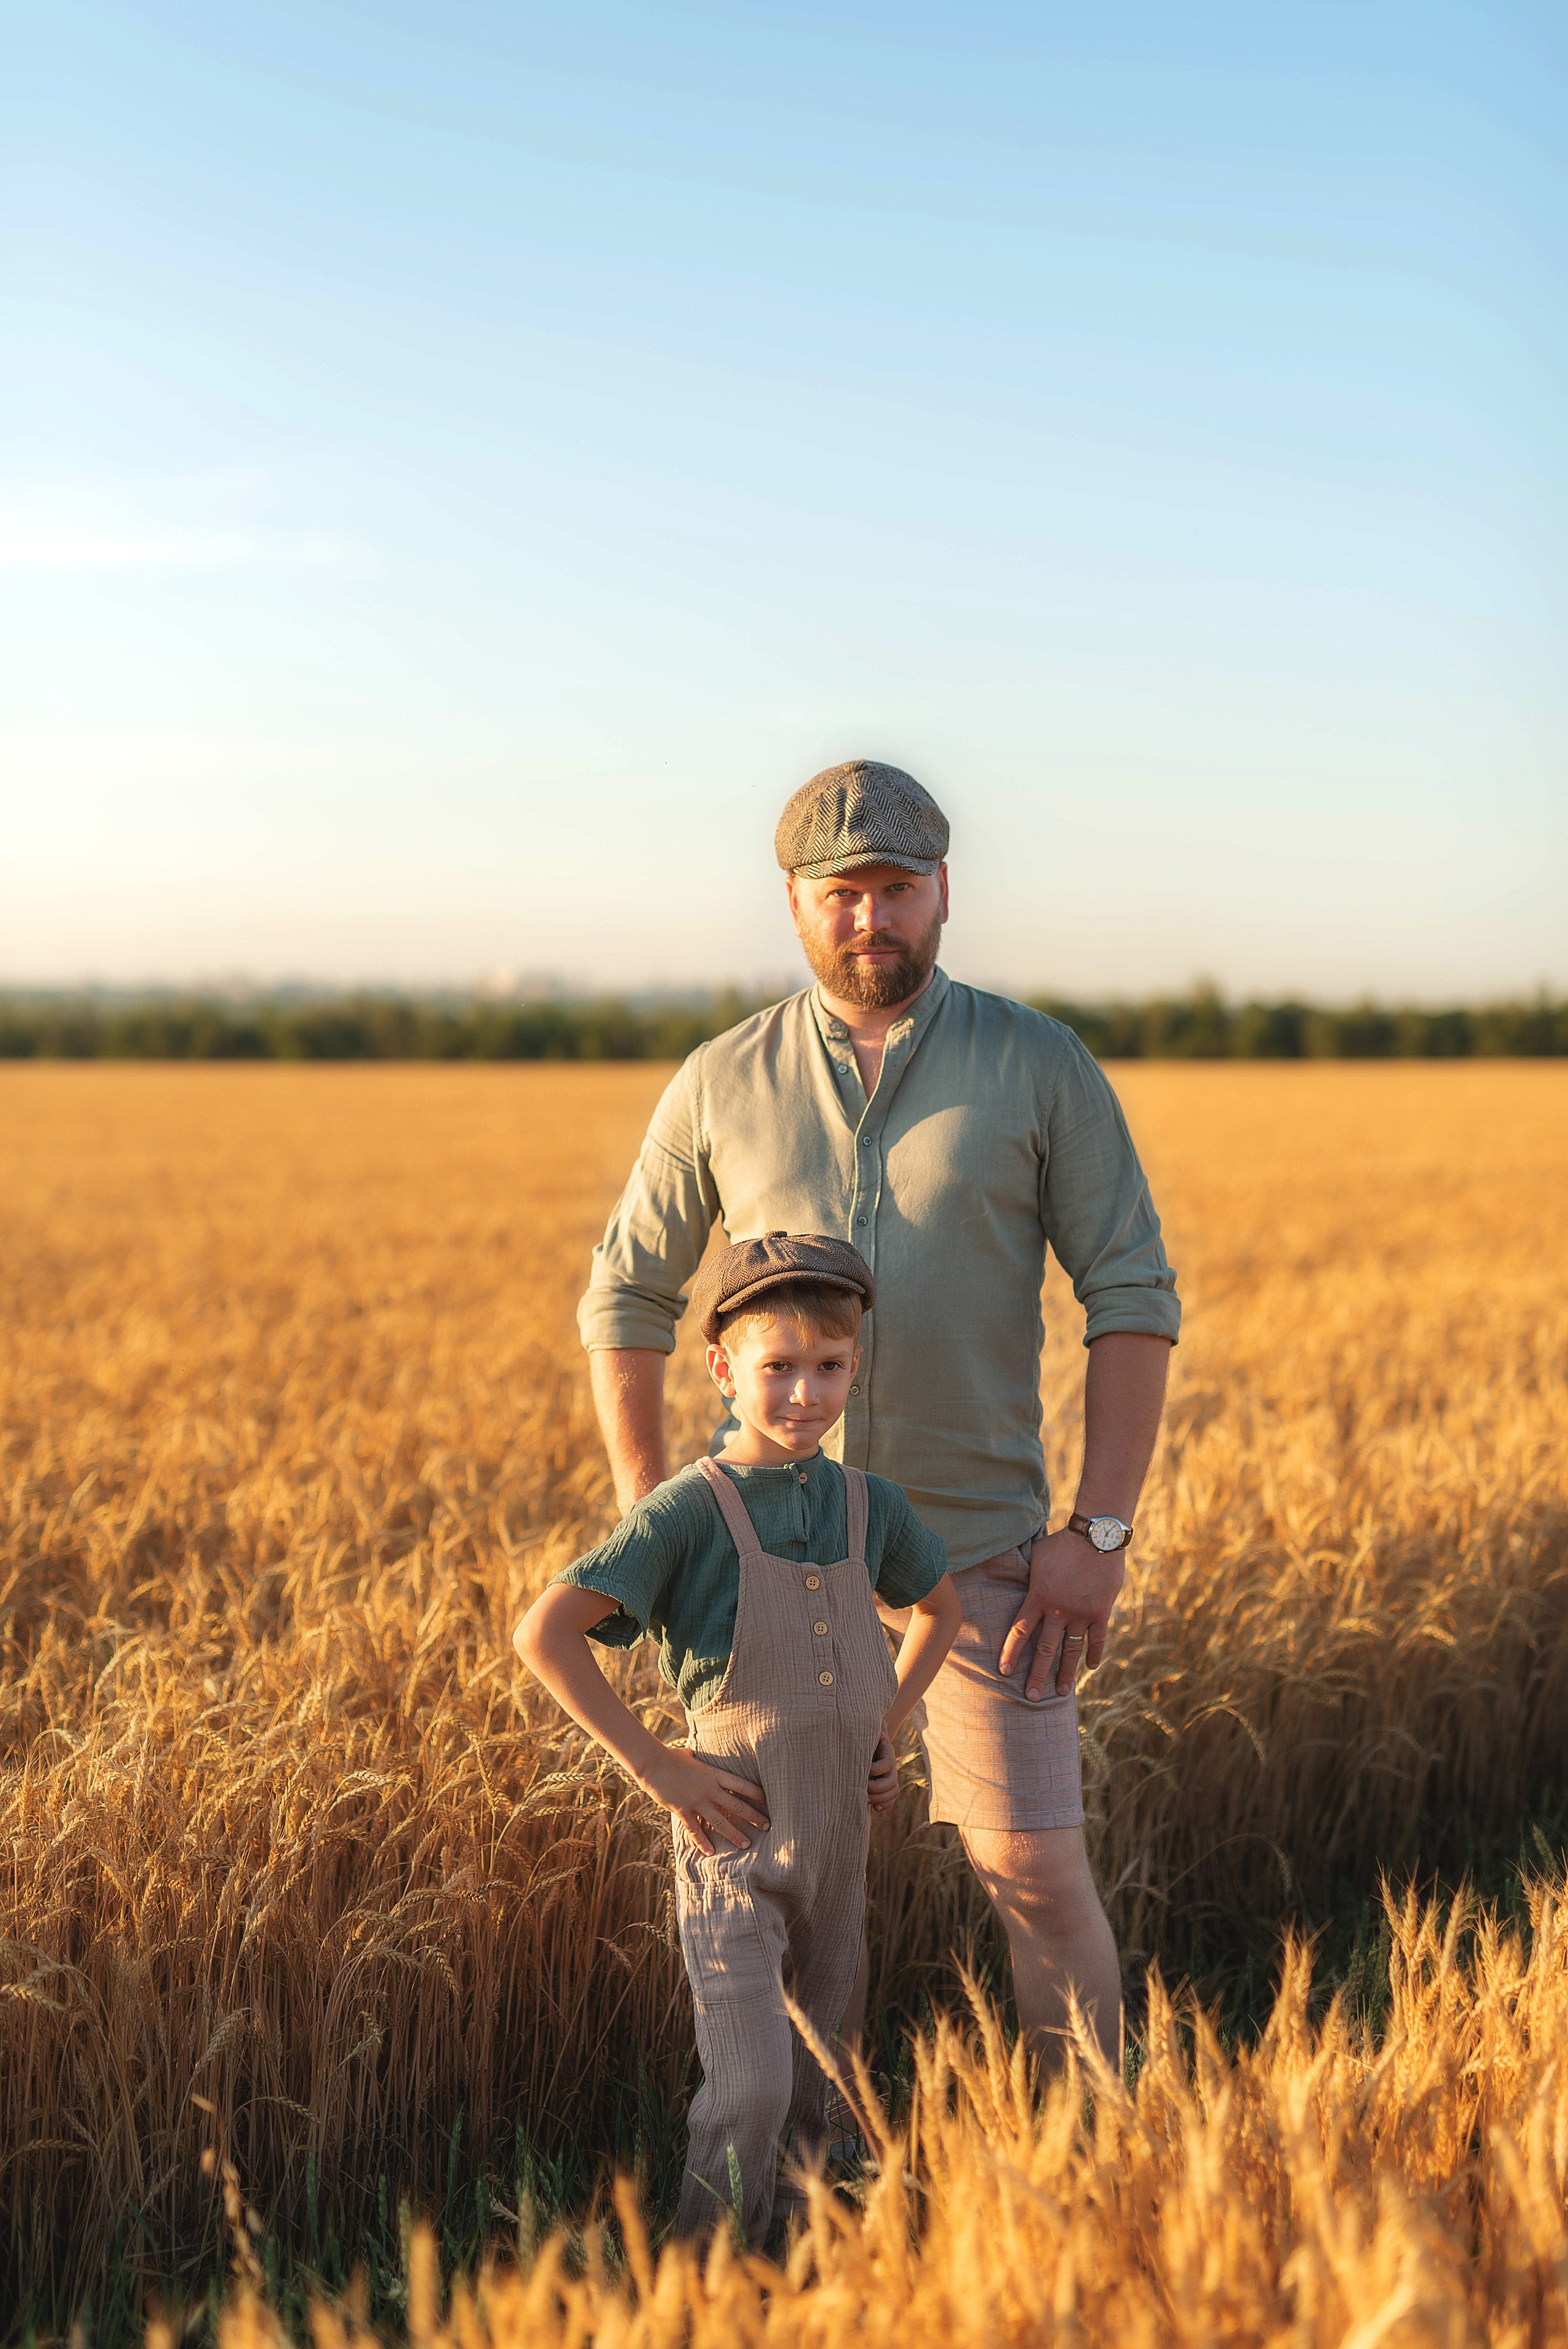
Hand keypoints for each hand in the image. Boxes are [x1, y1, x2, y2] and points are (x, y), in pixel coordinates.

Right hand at [639, 1745, 768, 1855]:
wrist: (652, 1763)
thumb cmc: (673, 1756)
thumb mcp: (694, 1754)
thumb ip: (706, 1759)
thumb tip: (711, 1751)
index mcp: (713, 1774)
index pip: (740, 1784)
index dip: (755, 1793)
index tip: (767, 1800)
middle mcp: (708, 1789)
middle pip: (736, 1805)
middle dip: (753, 1817)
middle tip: (768, 1826)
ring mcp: (696, 1801)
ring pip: (720, 1821)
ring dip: (734, 1834)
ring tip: (747, 1844)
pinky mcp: (682, 1810)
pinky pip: (695, 1830)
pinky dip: (702, 1842)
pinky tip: (710, 1853)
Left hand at [867, 1732, 898, 1811]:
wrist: (867, 1741)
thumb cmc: (864, 1733)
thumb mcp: (869, 1729)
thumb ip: (876, 1729)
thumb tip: (882, 1736)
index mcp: (887, 1752)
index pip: (888, 1763)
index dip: (877, 1769)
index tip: (864, 1770)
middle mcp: (891, 1766)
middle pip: (892, 1781)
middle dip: (877, 1788)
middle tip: (862, 1788)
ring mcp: (890, 1776)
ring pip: (893, 1791)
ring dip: (880, 1798)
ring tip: (865, 1800)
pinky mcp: (886, 1786)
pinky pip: (892, 1798)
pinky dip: (886, 1804)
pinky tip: (875, 1808)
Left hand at [998, 1527, 1124, 1700]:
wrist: (1095, 1536)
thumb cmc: (1062, 1542)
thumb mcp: (1037, 1556)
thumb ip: (1028, 1574)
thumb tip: (1011, 1574)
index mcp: (1038, 1598)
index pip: (1020, 1631)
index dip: (1011, 1653)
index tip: (1004, 1672)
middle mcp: (1058, 1611)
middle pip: (1045, 1650)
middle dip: (1037, 1675)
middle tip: (1031, 1697)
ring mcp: (1081, 1614)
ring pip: (1071, 1650)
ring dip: (1065, 1673)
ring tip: (1060, 1693)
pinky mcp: (1101, 1611)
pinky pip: (1097, 1639)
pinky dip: (1094, 1654)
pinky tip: (1090, 1668)